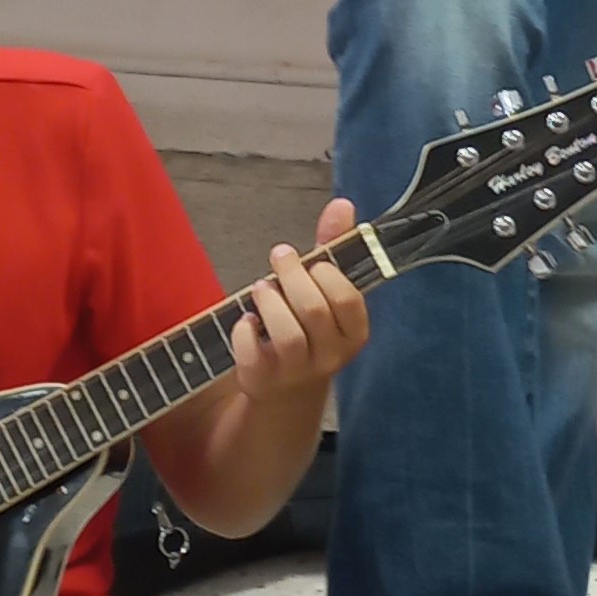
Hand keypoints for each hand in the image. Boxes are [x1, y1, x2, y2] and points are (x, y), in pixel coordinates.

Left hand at [226, 199, 373, 402]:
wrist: (287, 391)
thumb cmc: (309, 329)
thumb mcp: (325, 291)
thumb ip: (333, 248)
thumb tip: (342, 204)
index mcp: (352, 333)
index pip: (349, 300)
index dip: (328, 274)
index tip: (313, 261)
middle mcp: (330, 356)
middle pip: (314, 311)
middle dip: (292, 276)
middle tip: (279, 257)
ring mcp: (297, 372)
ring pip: (287, 335)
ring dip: (270, 302)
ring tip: (260, 287)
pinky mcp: (263, 381)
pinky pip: (252, 355)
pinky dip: (244, 333)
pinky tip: (246, 321)